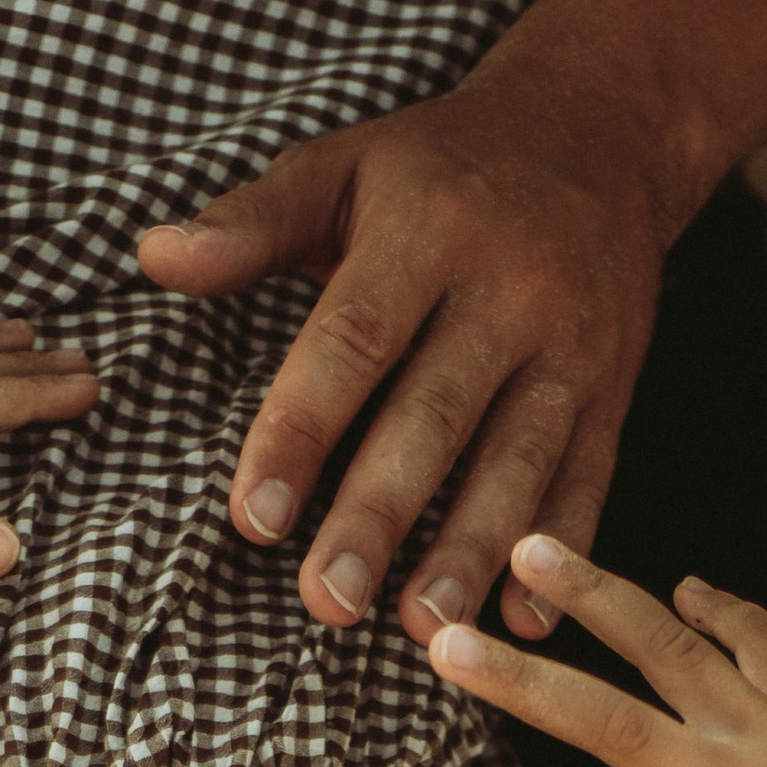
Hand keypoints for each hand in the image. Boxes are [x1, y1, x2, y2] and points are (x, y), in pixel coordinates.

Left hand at [137, 75, 677, 644]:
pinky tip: (523, 621)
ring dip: (470, 552)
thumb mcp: (345, 164)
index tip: (254, 517)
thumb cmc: (441, 166)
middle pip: (435, 416)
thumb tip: (154, 257)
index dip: (302, 431)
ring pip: (517, 461)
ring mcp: (571, 347)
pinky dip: (561, 553)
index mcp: (427, 233)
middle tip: (327, 602)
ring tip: (423, 632)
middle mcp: (507, 292)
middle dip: (379, 514)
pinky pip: (590, 478)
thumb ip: (253, 221)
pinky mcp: (613, 391)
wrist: (600, 134)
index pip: (353, 343)